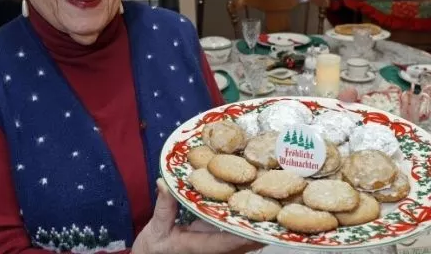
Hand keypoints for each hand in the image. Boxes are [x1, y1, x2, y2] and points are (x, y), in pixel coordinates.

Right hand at [132, 179, 263, 253]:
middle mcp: (215, 251)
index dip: (246, 233)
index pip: (228, 242)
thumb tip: (164, 182)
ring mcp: (220, 249)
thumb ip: (164, 206)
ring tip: (273, 203)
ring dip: (258, 225)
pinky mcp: (220, 246)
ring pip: (246, 242)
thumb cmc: (154, 248)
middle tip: (276, 204)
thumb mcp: (156, 227)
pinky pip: (240, 237)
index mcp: (200, 247)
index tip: (261, 223)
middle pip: (246, 243)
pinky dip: (249, 225)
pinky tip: (257, 207)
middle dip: (260, 226)